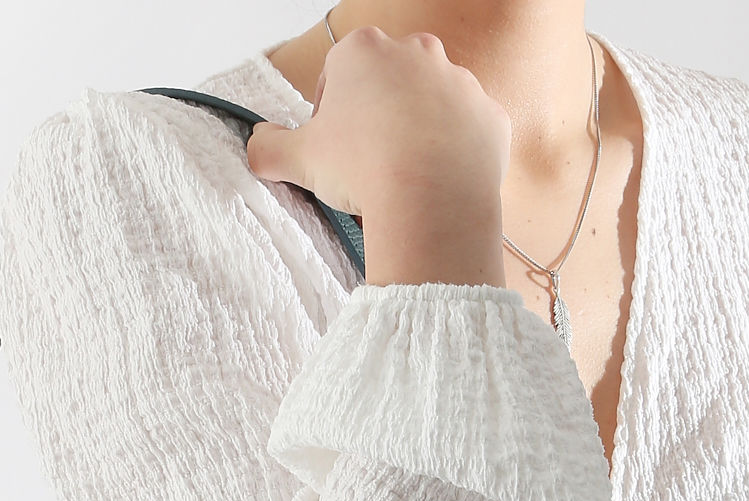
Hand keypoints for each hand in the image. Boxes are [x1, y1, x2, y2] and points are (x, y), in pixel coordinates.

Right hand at [246, 27, 510, 285]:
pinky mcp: (490, 116)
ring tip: (406, 177)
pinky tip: (440, 183)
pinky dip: (456, 154)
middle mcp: (417, 52)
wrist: (431, 202)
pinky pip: (469, 133)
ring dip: (419, 133)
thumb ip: (268, 147)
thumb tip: (258, 143)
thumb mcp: (297, 160)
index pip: (339, 74)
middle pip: (389, 83)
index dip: (331, 114)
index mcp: (365, 50)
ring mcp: (460, 81)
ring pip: (432, 106)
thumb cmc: (363, 170)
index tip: (333, 148)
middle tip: (368, 163)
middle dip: (378, 116)